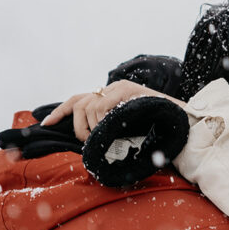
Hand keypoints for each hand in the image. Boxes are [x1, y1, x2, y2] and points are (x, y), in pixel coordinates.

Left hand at [41, 80, 182, 141]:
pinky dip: (102, 121)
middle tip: (90, 142)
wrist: (182, 121)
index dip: (60, 111)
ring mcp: (120, 87)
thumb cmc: (157, 129)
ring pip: (89, 107)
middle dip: (78, 127)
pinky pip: (102, 106)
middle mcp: (113, 88)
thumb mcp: (127, 129)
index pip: (78, 99)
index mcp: (110, 96)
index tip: (46, 123)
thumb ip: (109, 128)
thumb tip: (88, 141)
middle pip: (79, 103)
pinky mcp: (128, 90)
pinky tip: (113, 128)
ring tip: (105, 138)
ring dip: (92, 128)